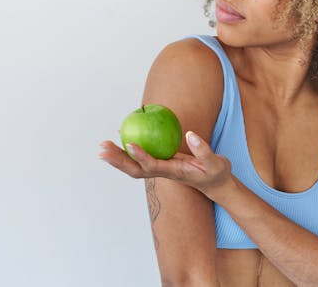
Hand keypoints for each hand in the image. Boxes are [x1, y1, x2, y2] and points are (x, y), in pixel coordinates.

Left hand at [99, 131, 233, 197]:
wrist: (215, 183)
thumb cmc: (216, 173)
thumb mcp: (215, 163)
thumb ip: (203, 150)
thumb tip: (190, 134)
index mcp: (175, 172)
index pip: (154, 166)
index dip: (141, 156)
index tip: (130, 144)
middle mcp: (163, 172)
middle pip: (135, 169)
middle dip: (118, 160)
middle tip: (102, 148)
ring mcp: (160, 169)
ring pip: (134, 165)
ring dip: (118, 157)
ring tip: (103, 145)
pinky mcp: (161, 163)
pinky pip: (141, 156)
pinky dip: (129, 149)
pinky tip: (123, 134)